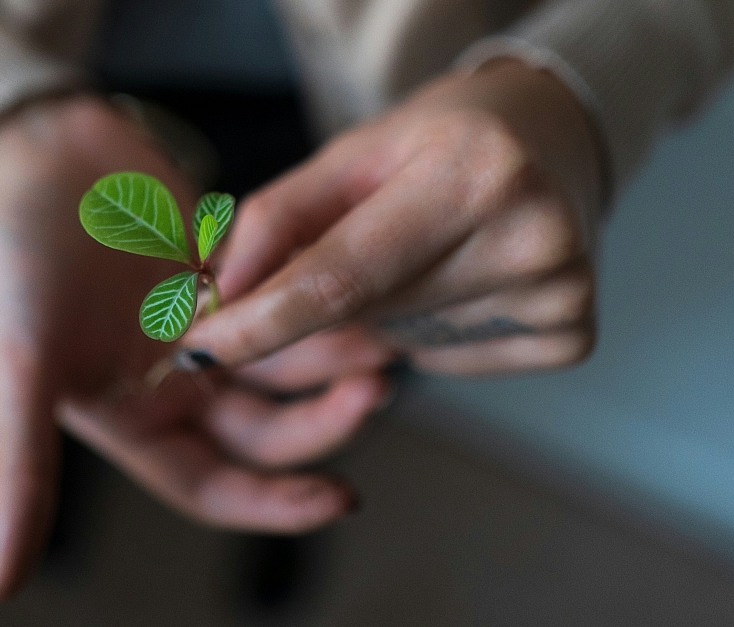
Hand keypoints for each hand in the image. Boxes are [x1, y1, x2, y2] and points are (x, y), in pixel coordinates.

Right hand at [0, 96, 389, 610]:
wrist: (32, 156)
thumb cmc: (15, 266)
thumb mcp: (20, 373)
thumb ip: (18, 476)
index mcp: (132, 420)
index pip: (217, 486)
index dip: (276, 504)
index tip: (342, 499)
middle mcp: (173, 383)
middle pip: (266, 427)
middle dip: (324, 419)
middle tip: (376, 389)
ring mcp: (203, 327)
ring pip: (286, 362)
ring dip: (332, 356)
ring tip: (382, 339)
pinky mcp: (225, 272)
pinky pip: (284, 296)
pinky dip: (316, 294)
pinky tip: (357, 284)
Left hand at [181, 60, 601, 374]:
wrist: (550, 142)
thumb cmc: (440, 142)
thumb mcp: (352, 155)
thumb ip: (278, 222)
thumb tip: (218, 299)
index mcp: (472, 174)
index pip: (340, 277)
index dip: (260, 321)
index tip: (199, 347)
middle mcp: (531, 236)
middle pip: (367, 314)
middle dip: (326, 303)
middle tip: (358, 242)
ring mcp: (560, 293)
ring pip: (403, 343)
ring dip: (384, 312)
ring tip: (427, 248)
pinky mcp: (570, 334)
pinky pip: (448, 361)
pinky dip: (431, 332)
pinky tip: (461, 279)